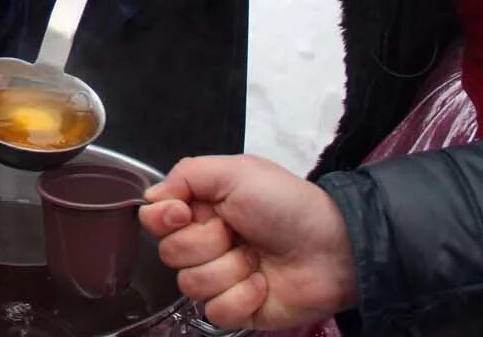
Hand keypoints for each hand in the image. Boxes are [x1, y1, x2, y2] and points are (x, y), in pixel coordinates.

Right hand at [139, 155, 356, 330]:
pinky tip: (262, 284)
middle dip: (207, 243)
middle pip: (170, 253)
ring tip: (257, 258)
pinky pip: (215, 311)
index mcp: (200, 207)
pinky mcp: (234, 310)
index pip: (153, 218)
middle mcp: (204, 242)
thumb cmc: (286, 204)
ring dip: (229, 269)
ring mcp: (218, 278)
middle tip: (239, 232)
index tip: (185, 213)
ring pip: (191, 284)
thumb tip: (150, 199)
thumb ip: (186, 174)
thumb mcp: (237, 171)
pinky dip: (242, 297)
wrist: (332, 248)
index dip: (164, 219)